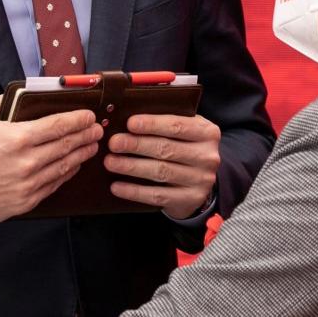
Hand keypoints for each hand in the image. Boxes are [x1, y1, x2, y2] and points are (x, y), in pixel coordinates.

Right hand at [0, 96, 102, 227]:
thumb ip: (4, 101)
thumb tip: (25, 93)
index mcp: (17, 138)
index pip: (59, 126)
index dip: (78, 119)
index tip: (89, 115)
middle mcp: (26, 163)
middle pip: (67, 146)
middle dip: (86, 135)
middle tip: (97, 129)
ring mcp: (27, 185)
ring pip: (64, 167)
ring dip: (81, 155)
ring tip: (91, 146)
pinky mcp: (24, 202)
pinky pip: (53, 185)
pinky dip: (66, 174)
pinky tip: (72, 166)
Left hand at [104, 113, 220, 219]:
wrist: (201, 179)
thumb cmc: (184, 146)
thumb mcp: (184, 130)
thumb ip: (164, 122)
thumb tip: (128, 118)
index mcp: (207, 132)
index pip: (177, 126)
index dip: (152, 124)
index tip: (130, 123)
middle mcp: (207, 156)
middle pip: (167, 149)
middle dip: (136, 145)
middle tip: (114, 143)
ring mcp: (201, 180)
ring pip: (161, 172)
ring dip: (132, 167)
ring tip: (110, 162)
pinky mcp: (190, 199)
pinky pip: (158, 195)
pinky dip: (135, 191)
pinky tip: (117, 186)